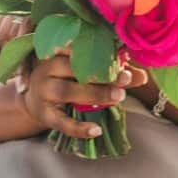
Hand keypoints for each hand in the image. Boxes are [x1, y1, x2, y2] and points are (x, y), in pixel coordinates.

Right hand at [21, 56, 147, 139]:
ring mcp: (42, 92)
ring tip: (119, 97)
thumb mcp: (84, 72)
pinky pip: (62, 122)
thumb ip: (111, 71)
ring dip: (95, 93)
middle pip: (73, 67)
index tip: (122, 56)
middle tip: (125, 79)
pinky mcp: (44, 115)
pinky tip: (96, 130)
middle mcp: (45, 68)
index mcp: (56, 51)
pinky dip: (79, 128)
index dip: (100, 50)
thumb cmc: (66, 80)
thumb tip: (142, 76)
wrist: (35, 102)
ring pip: (67, 91)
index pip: (76, 46)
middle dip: (101, 73)